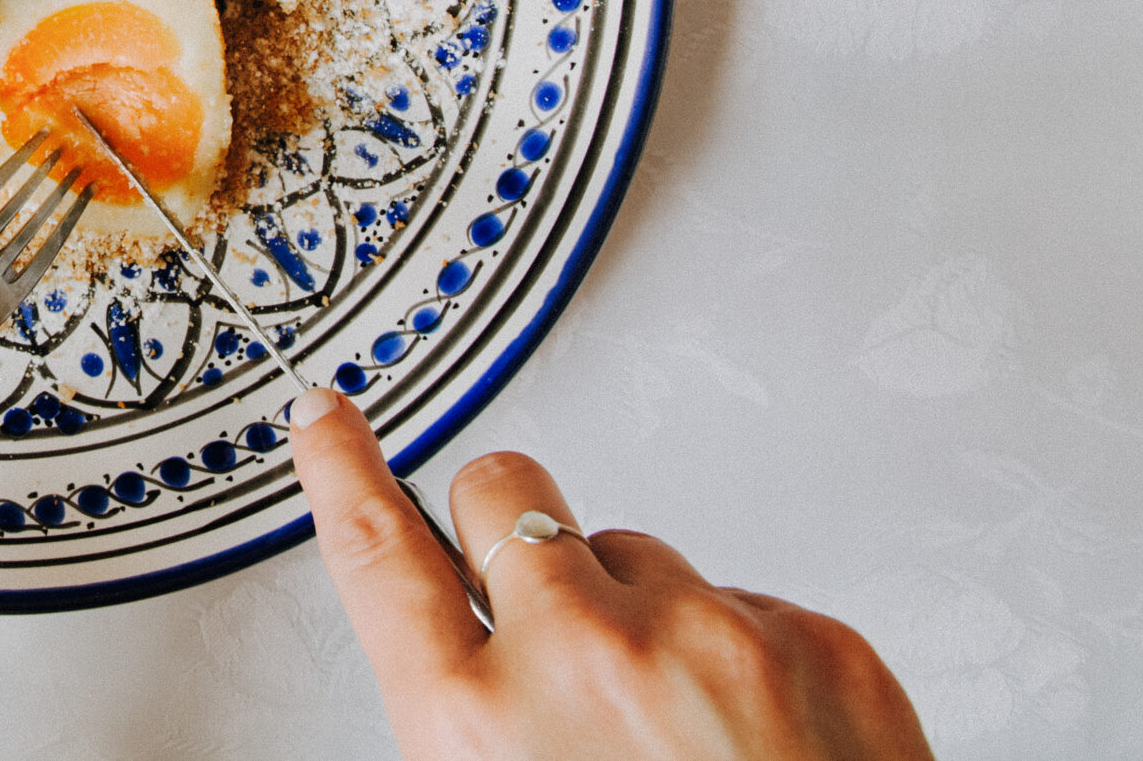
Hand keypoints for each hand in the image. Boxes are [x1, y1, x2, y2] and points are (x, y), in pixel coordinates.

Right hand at [288, 389, 932, 759]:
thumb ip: (470, 717)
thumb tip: (468, 648)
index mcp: (476, 726)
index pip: (379, 554)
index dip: (343, 470)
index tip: (328, 415)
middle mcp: (580, 658)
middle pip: (504, 495)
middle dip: (515, 532)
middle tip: (551, 609)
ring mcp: (707, 637)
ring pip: (635, 549)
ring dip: (641, 613)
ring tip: (679, 731)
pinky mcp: (814, 640)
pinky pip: (747, 600)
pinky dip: (743, 658)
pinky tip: (755, 743)